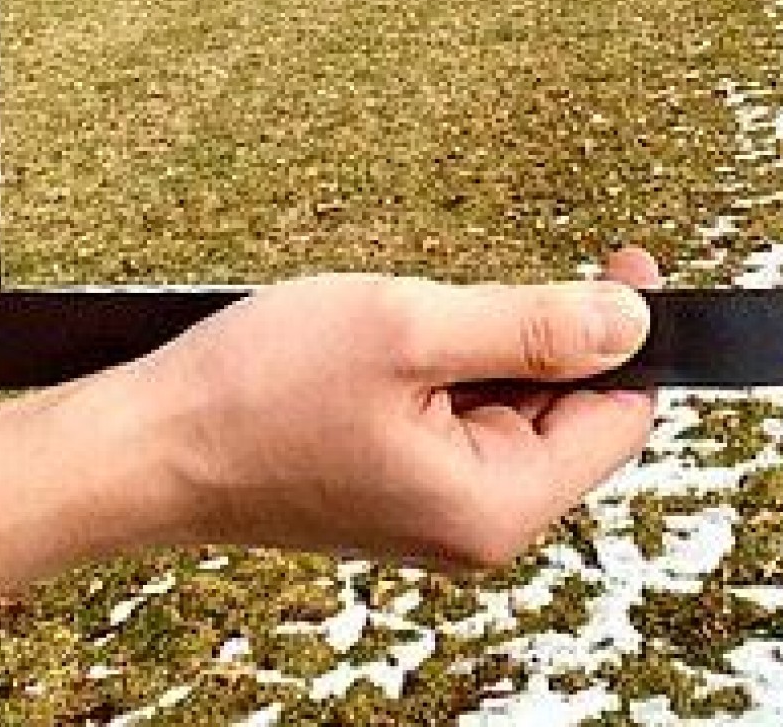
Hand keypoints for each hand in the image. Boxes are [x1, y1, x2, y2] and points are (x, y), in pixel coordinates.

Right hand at [67, 249, 661, 571]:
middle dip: (549, 334)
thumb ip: (532, 325)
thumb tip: (632, 321)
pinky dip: (451, 365)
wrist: (149, 440)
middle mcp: (476, 523)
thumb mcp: (411, 329)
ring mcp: (436, 507)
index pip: (619, 419)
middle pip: (571, 413)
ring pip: (513, 407)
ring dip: (492, 344)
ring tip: (414, 315)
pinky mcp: (400, 484)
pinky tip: (397, 340)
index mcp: (494, 505)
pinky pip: (462, 416)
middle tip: (492, 274)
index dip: (632, 335)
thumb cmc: (263, 388)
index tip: (626, 259)